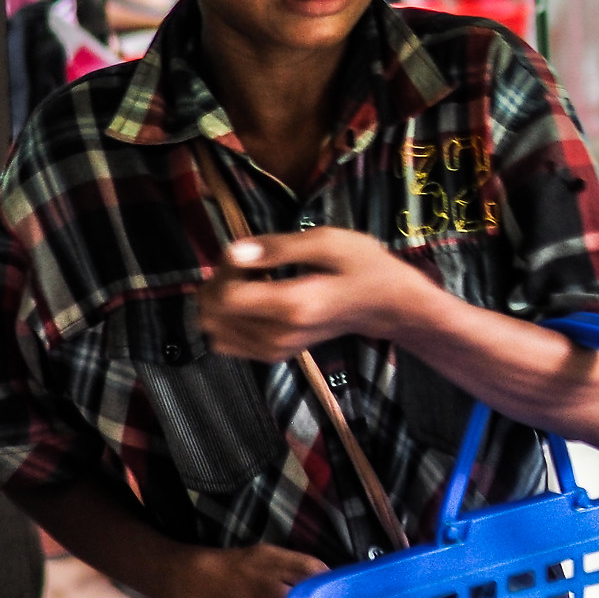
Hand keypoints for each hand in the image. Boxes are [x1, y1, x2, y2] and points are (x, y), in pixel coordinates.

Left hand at [197, 228, 433, 361]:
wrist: (387, 306)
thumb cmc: (363, 267)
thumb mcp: (329, 242)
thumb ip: (279, 247)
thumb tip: (233, 251)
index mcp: (291, 306)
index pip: (224, 297)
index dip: (223, 270)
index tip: (248, 251)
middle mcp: (277, 336)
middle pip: (211, 315)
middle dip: (217, 283)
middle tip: (247, 262)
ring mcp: (274, 350)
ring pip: (214, 330)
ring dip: (221, 301)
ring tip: (250, 279)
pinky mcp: (273, 354)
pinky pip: (227, 341)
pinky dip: (230, 317)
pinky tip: (254, 298)